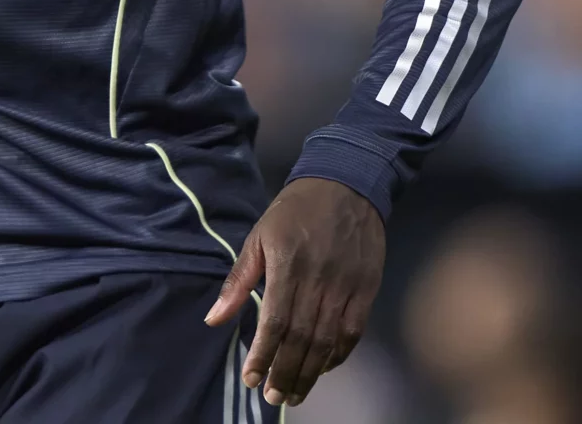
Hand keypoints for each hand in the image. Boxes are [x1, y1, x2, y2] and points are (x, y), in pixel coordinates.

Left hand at [204, 176, 384, 407]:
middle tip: (272, 397)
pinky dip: (337, 356)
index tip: (250, 379)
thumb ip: (237, 281)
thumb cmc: (293, 211)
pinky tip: (322, 369)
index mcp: (288, 265)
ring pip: (328, 341)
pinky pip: (353, 332)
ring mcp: (346, 286)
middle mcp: (319, 280)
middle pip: (302, 339)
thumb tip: (213, 319)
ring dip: (310, 373)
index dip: (263, 355)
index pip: (275, 322)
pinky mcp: (367, 289)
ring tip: (294, 394)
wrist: (346, 184)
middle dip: (285, 372)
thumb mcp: (258, 236)